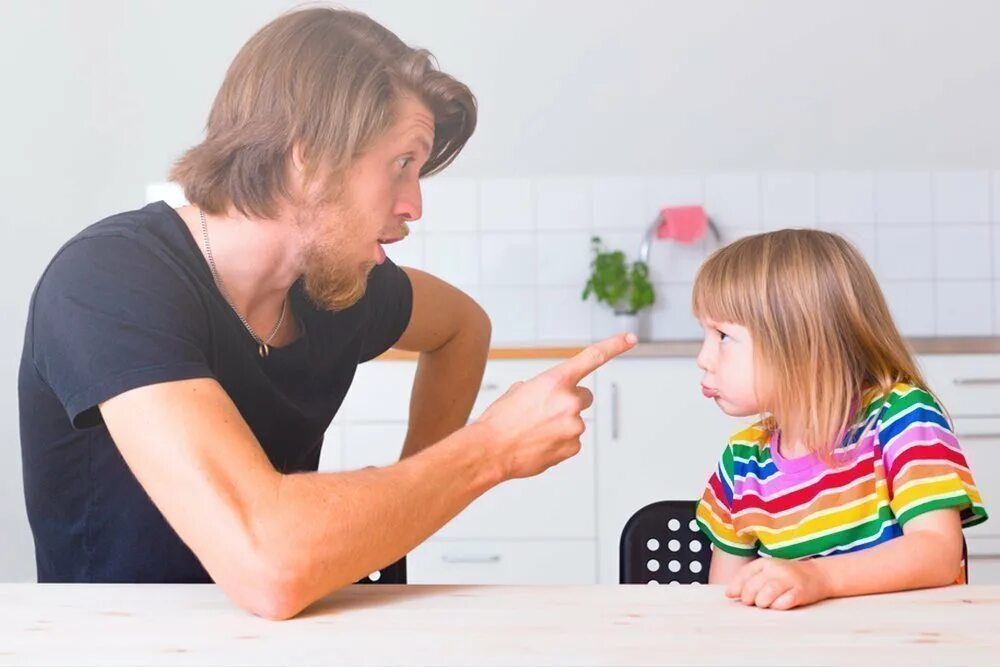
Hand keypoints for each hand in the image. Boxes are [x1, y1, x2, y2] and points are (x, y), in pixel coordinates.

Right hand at [476, 333, 635, 479]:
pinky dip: (558, 442)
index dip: (614, 345)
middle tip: (545, 412)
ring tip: (535, 430)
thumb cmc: (500, 421)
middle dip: (568, 402)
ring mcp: (574, 425)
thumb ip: (542, 388)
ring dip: (560, 424)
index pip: (592, 357)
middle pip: (584, 397)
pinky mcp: (573, 447)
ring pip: (574, 421)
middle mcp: (569, 401)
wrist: (490, 450)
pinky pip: (571, 441)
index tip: (630, 338)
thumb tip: (548, 397)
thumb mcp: (518, 391)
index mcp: (555, 380)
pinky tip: (539, 443)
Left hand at [726, 558, 831, 609]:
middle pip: (753, 585)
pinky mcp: (801, 591)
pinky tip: (778, 605)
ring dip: (762, 602)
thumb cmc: (787, 576)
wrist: (818, 574)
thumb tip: (729, 593)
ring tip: (764, 604)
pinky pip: (785, 601)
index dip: (736, 587)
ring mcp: (789, 579)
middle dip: (748, 597)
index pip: (744, 574)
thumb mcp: (767, 572)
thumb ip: (749, 580)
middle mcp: (776, 569)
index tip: (732, 595)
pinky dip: (778, 606)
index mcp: (765, 563)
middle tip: (752, 602)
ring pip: (767, 593)